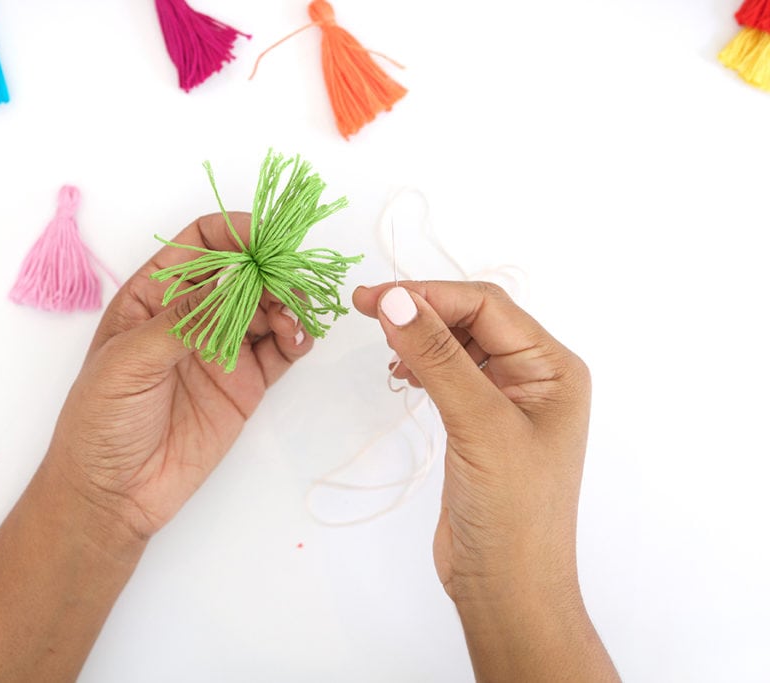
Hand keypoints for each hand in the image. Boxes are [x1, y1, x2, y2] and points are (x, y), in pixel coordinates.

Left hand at [48, 212, 309, 541]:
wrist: (111, 494)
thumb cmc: (99, 422)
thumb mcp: (129, 361)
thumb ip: (184, 320)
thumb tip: (234, 279)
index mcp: (152, 297)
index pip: (199, 243)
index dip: (233, 232)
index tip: (263, 239)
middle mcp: (191, 315)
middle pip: (243, 272)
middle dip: (270, 268)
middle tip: (288, 282)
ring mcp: (221, 349)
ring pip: (268, 307)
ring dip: (288, 302)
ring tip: (292, 317)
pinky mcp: (245, 384)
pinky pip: (280, 350)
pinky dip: (296, 337)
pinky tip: (298, 337)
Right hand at [354, 281, 616, 680]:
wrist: (508, 588)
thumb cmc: (512, 512)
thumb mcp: (478, 425)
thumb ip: (438, 357)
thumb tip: (396, 299)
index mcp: (552, 368)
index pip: (487, 306)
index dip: (430, 294)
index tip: (373, 298)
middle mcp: (534, 378)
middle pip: (472, 319)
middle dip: (421, 311)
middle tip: (364, 308)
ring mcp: (507, 403)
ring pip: (458, 346)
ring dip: (420, 338)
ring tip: (384, 349)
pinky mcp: (479, 427)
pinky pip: (449, 376)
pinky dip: (422, 366)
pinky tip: (401, 373)